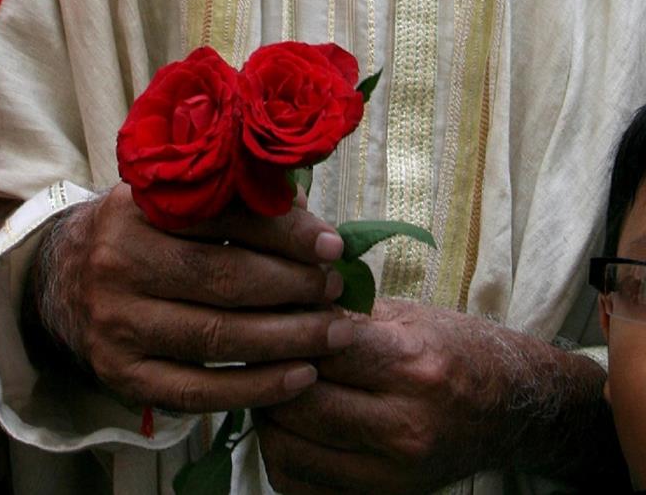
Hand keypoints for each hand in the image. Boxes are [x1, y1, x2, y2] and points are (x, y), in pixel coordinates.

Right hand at [30, 183, 353, 414]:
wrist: (59, 279)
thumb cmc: (136, 230)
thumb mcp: (167, 197)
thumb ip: (231, 198)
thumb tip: (308, 219)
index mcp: (134, 208)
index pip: (222, 217)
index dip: (284, 232)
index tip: (331, 245)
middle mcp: (118, 265)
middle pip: (223, 279)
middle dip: (293, 285)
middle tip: (336, 288)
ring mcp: (116, 326)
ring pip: (216, 338)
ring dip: (288, 338)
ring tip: (333, 331)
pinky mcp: (122, 376)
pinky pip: (199, 391)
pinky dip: (256, 387)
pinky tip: (300, 376)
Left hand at [253, 299, 617, 493]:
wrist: (507, 411)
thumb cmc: (456, 351)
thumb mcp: (408, 316)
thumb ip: (345, 313)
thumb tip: (283, 296)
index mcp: (412, 366)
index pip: (321, 348)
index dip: (289, 329)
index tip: (275, 315)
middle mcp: (404, 425)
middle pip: (299, 401)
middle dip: (271, 372)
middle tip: (264, 352)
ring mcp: (392, 473)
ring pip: (290, 448)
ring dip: (269, 417)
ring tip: (274, 389)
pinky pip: (302, 486)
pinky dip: (284, 458)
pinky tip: (292, 429)